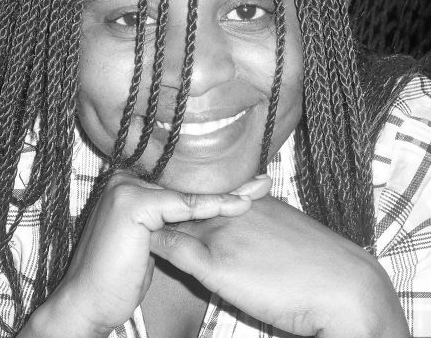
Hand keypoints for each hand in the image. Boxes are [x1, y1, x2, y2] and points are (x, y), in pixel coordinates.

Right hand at [23, 172, 258, 337]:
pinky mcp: (132, 204)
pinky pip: (181, 206)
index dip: (216, 184)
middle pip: (186, 183)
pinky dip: (210, 207)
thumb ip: (171, 222)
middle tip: (262, 183)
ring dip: (226, 193)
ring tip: (258, 190)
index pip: (181, 182)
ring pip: (186, 192)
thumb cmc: (118, 276)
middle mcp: (126, 178)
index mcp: (129, 183)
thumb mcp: (152, 241)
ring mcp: (126, 188)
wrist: (87, 302)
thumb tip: (203, 213)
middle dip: (226, 185)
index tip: (249, 185)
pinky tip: (237, 205)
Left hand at [151, 196, 409, 337]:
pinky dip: (153, 239)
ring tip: (124, 204)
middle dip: (158, 189)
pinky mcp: (217, 263)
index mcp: (249, 199)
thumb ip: (261, 220)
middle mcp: (231, 208)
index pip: (205, 186)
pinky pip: (175, 246)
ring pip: (174, 215)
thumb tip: (245, 228)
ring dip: (150, 211)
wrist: (343, 287)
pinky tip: (136, 237)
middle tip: (129, 181)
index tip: (159, 178)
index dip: (181, 184)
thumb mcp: (287, 230)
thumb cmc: (322, 263)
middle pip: (184, 194)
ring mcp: (223, 233)